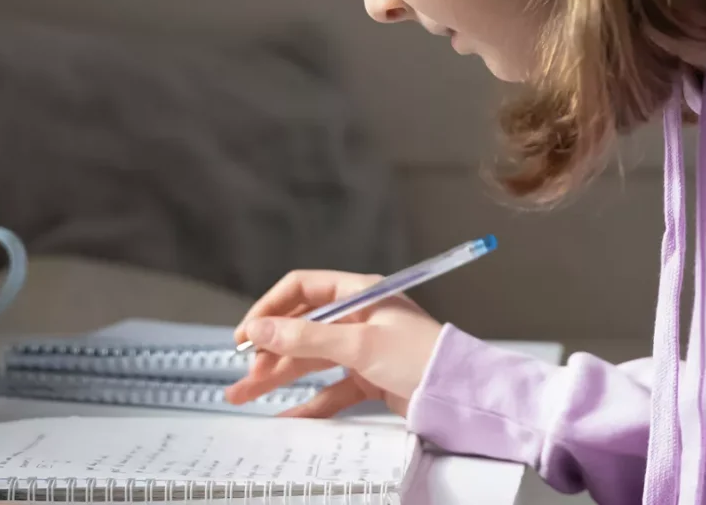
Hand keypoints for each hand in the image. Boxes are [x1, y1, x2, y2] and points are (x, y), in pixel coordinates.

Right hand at [226, 269, 443, 416]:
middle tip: (242, 376)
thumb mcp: (360, 345)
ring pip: (311, 360)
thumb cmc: (422, 357)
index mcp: (360, 293)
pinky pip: (330, 388)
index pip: (302, 290)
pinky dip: (309, 401)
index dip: (270, 309)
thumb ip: (306, 339)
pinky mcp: (370, 377)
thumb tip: (258, 330)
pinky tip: (287, 416)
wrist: (462, 395)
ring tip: (244, 396)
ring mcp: (363, 348)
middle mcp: (359, 317)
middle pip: (301, 329)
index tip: (245, 335)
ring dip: (279, 377)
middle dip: (269, 352)